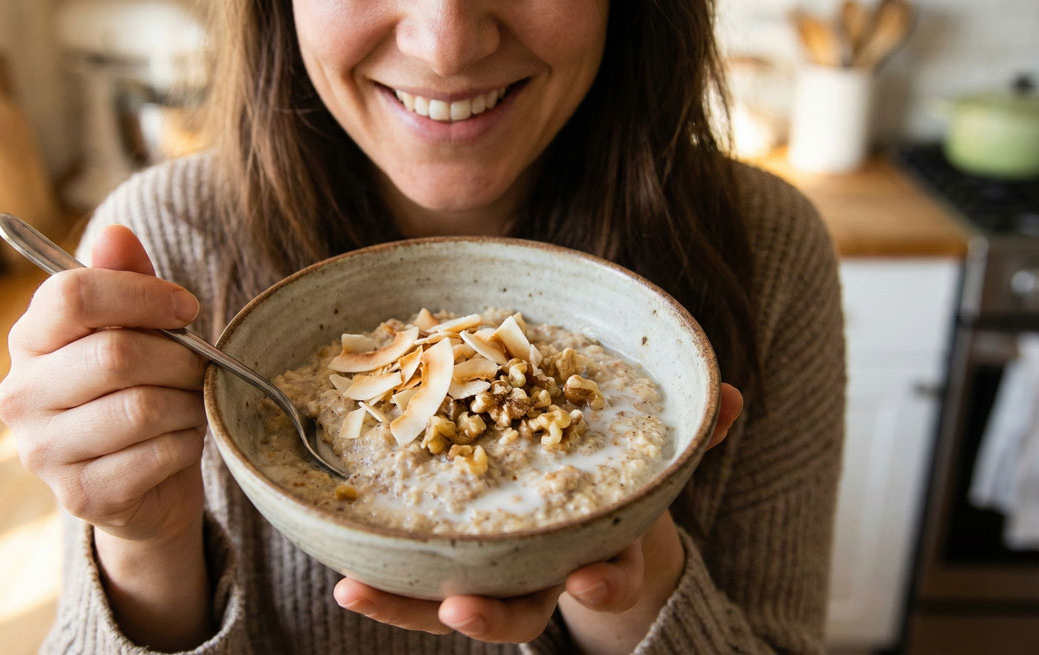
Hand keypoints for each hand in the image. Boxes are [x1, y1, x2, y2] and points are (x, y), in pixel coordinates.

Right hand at [0, 224, 207, 543]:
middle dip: (179, 359)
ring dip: (187, 404)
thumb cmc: (140, 389)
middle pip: (115, 354)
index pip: (72, 295)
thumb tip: (116, 233)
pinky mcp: (79, 496)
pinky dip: (187, 444)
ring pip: (142, 408)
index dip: (143, 294)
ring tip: (191, 404)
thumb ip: (126, 279)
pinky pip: (156, 455)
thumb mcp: (136, 328)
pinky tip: (183, 441)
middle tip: (200, 368)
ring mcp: (43, 452)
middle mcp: (20, 396)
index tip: (185, 307)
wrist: (143, 485)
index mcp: (28, 341)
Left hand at [334, 384, 743, 651]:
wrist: (587, 514)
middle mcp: (536, 574)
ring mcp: (488, 572)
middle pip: (516, 609)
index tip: (591, 581)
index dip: (600, 584)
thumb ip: (694, 436)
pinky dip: (381, 587)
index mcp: (595, 555)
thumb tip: (731, 396)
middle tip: (459, 609)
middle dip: (492, 616)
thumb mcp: (655, 469)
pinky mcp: (446, 557)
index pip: (603, 579)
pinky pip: (409, 574)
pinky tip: (340, 577)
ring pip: (447, 603)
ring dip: (405, 607)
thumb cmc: (618, 491)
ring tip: (355, 592)